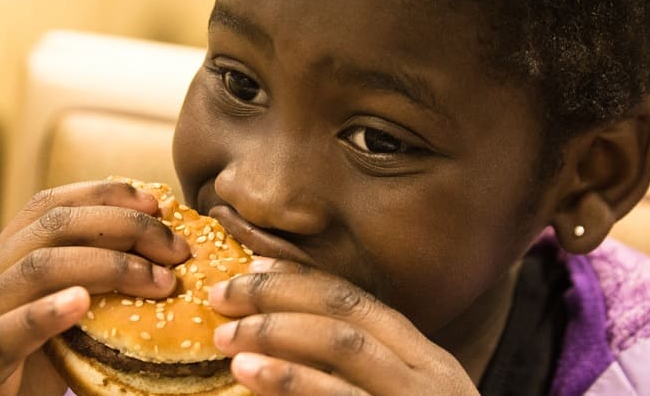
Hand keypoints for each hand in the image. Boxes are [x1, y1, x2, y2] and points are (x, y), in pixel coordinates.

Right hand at [0, 180, 190, 395]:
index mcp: (2, 260)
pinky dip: (46, 313)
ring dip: (108, 266)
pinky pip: (6, 331)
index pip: (53, 205)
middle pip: (54, 226)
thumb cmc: (14, 371)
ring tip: (158, 280)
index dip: (106, 195)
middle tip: (176, 248)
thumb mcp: (54, 321)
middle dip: (124, 227)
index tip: (156, 203)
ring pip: (37, 268)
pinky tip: (82, 303)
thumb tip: (162, 271)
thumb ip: (88, 292)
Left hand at [209, 258, 478, 395]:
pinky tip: (253, 377)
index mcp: (426, 359)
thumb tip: (287, 336)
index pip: (358, 299)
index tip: (254, 267)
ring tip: (228, 340)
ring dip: (279, 334)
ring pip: (345, 346)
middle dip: (278, 296)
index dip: (301, 279)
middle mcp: (427, 374)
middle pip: (346, 311)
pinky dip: (293, 382)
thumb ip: (364, 370)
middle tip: (222, 297)